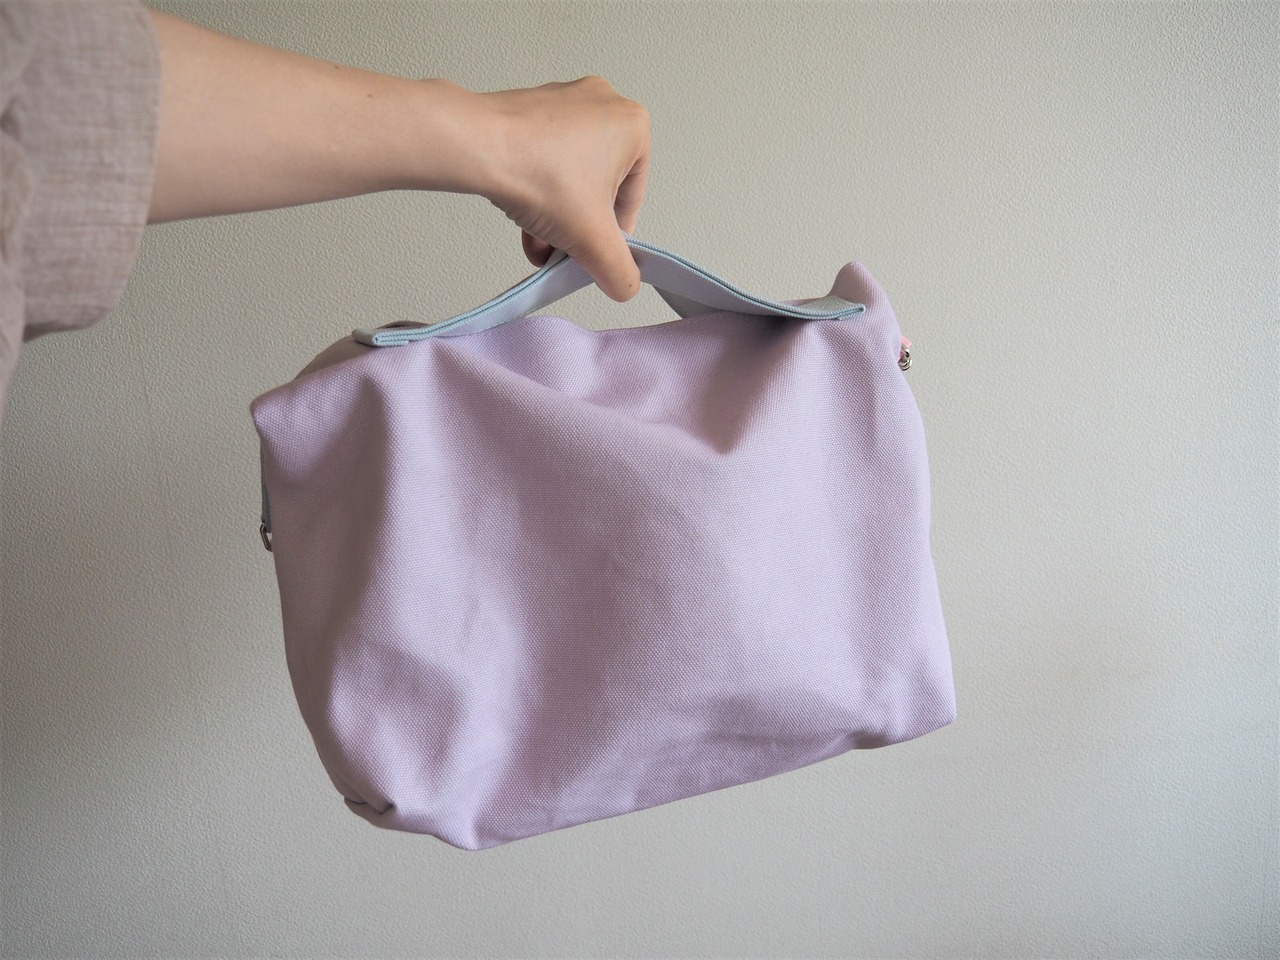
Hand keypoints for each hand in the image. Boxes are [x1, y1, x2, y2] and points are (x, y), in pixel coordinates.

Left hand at [476, 76, 649, 301]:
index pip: (630, 201)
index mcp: (632, 127)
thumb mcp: (593, 241)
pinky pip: (544, 160)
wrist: (476, 146)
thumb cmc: (538, 175)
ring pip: (569, 177)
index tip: (590, 254)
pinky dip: (537, 192)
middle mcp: (602, 105)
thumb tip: (624, 285)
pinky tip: (523, 221)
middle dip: (577, 227)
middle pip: (598, 190)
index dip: (610, 238)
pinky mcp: (531, 110)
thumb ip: (620, 272)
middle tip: (560, 249)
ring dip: (556, 217)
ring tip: (538, 242)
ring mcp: (564, 103)